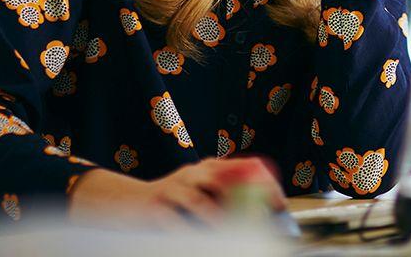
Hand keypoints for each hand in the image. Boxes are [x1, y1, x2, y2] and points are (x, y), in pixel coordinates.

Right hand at [68, 156, 285, 227]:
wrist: (131, 203)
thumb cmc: (176, 202)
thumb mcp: (205, 193)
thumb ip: (229, 199)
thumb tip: (263, 215)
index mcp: (212, 167)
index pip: (247, 167)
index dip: (266, 185)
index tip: (279, 205)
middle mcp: (195, 172)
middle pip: (225, 181)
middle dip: (245, 202)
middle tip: (258, 222)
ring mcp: (174, 187)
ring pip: (198, 201)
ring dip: (216, 220)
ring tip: (229, 235)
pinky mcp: (155, 206)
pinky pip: (174, 221)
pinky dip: (187, 233)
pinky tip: (198, 243)